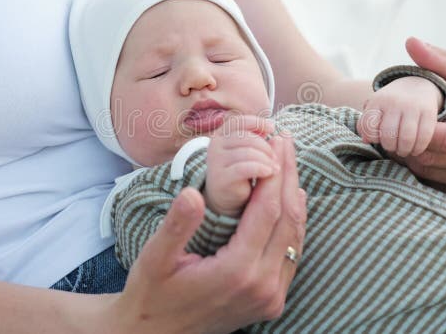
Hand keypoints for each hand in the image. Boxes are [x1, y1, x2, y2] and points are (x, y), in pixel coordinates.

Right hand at [114, 135, 304, 333]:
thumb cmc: (151, 294)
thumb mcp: (155, 258)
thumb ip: (176, 226)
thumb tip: (193, 193)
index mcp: (237, 271)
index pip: (267, 211)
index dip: (275, 173)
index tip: (276, 142)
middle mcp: (262, 286)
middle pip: (288, 220)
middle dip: (289, 177)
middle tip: (287, 143)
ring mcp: (270, 298)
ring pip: (295, 238)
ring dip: (295, 199)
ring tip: (290, 164)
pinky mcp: (272, 303)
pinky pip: (291, 256)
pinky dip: (293, 225)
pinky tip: (290, 202)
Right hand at [206, 116, 278, 216]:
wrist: (228, 196)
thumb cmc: (243, 169)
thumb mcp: (250, 150)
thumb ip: (257, 137)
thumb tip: (272, 126)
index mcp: (222, 134)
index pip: (239, 122)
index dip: (257, 122)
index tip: (272, 127)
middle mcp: (215, 145)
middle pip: (245, 137)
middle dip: (266, 147)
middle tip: (276, 158)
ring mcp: (216, 161)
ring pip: (246, 152)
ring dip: (266, 160)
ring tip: (276, 168)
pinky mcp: (221, 178)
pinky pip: (243, 168)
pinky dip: (260, 168)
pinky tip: (269, 172)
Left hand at [357, 77, 441, 156]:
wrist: (417, 83)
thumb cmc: (391, 104)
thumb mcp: (375, 108)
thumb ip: (366, 124)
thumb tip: (366, 141)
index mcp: (377, 101)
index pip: (368, 125)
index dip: (371, 137)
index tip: (378, 139)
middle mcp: (394, 102)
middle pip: (388, 134)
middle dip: (390, 147)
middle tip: (393, 148)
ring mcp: (412, 106)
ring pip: (407, 138)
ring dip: (404, 150)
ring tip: (404, 151)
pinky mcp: (428, 111)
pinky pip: (424, 136)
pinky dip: (418, 148)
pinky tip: (415, 149)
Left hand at [395, 37, 445, 195]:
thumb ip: (438, 59)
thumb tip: (411, 43)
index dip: (419, 130)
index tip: (401, 117)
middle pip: (435, 158)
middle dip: (410, 142)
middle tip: (395, 128)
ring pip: (431, 173)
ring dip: (412, 156)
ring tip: (409, 137)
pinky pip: (437, 185)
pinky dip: (423, 170)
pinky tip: (421, 153)